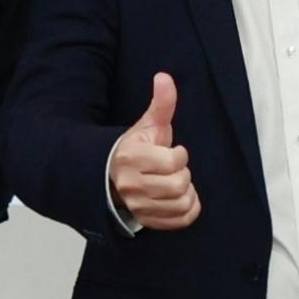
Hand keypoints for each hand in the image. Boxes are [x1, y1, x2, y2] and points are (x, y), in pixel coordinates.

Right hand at [106, 72, 199, 229]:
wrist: (111, 177)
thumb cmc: (134, 149)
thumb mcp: (147, 125)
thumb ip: (161, 103)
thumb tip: (165, 77)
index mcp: (132, 158)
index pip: (173, 161)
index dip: (179, 154)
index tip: (172, 151)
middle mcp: (132, 185)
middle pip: (178, 185)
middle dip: (183, 174)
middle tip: (173, 168)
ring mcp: (139, 206)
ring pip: (182, 203)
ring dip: (186, 192)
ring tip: (176, 182)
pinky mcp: (147, 221)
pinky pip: (181, 220)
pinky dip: (187, 209)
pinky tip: (179, 197)